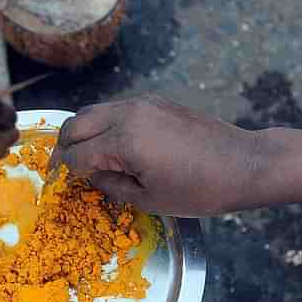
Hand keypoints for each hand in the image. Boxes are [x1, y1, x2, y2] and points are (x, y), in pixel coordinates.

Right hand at [51, 95, 269, 216]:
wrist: (244, 164)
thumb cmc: (199, 190)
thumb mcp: (148, 200)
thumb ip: (110, 185)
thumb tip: (90, 176)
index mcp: (124, 142)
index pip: (77, 154)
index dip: (63, 171)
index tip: (58, 183)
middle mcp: (127, 114)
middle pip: (75, 125)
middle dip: (63, 147)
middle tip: (62, 167)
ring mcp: (142, 103)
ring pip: (92, 111)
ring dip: (80, 132)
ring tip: (82, 155)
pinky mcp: (154, 101)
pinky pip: (114, 108)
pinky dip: (101, 124)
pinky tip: (108, 144)